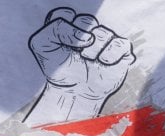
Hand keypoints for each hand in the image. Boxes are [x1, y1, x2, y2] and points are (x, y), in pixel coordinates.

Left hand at [25, 7, 135, 123]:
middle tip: (76, 54)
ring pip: (104, 32)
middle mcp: (88, 28)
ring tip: (89, 60)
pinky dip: (112, 53)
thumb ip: (57, 29)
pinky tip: (103, 62)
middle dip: (79, 40)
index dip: (63, 29)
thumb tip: (87, 36)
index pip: (65, 14)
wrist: (73, 92)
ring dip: (94, 49)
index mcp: (68, 23)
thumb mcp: (42, 45)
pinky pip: (122, 44)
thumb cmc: (58, 69)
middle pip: (87, 21)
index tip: (59, 44)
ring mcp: (105, 39)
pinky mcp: (119, 51)